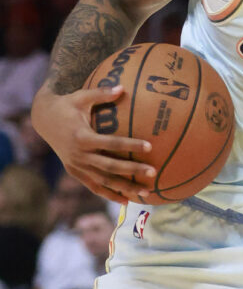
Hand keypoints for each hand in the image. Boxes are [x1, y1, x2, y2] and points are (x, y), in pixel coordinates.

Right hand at [30, 85, 154, 202]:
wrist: (43, 120)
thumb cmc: (67, 105)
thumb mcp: (82, 96)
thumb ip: (101, 92)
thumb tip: (122, 87)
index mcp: (82, 136)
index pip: (111, 143)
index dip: (130, 145)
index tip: (150, 146)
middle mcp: (79, 155)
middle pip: (109, 166)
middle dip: (132, 171)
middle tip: (153, 172)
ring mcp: (76, 166)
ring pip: (103, 180)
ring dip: (124, 187)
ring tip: (146, 192)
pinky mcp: (74, 172)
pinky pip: (93, 186)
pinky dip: (109, 194)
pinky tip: (127, 201)